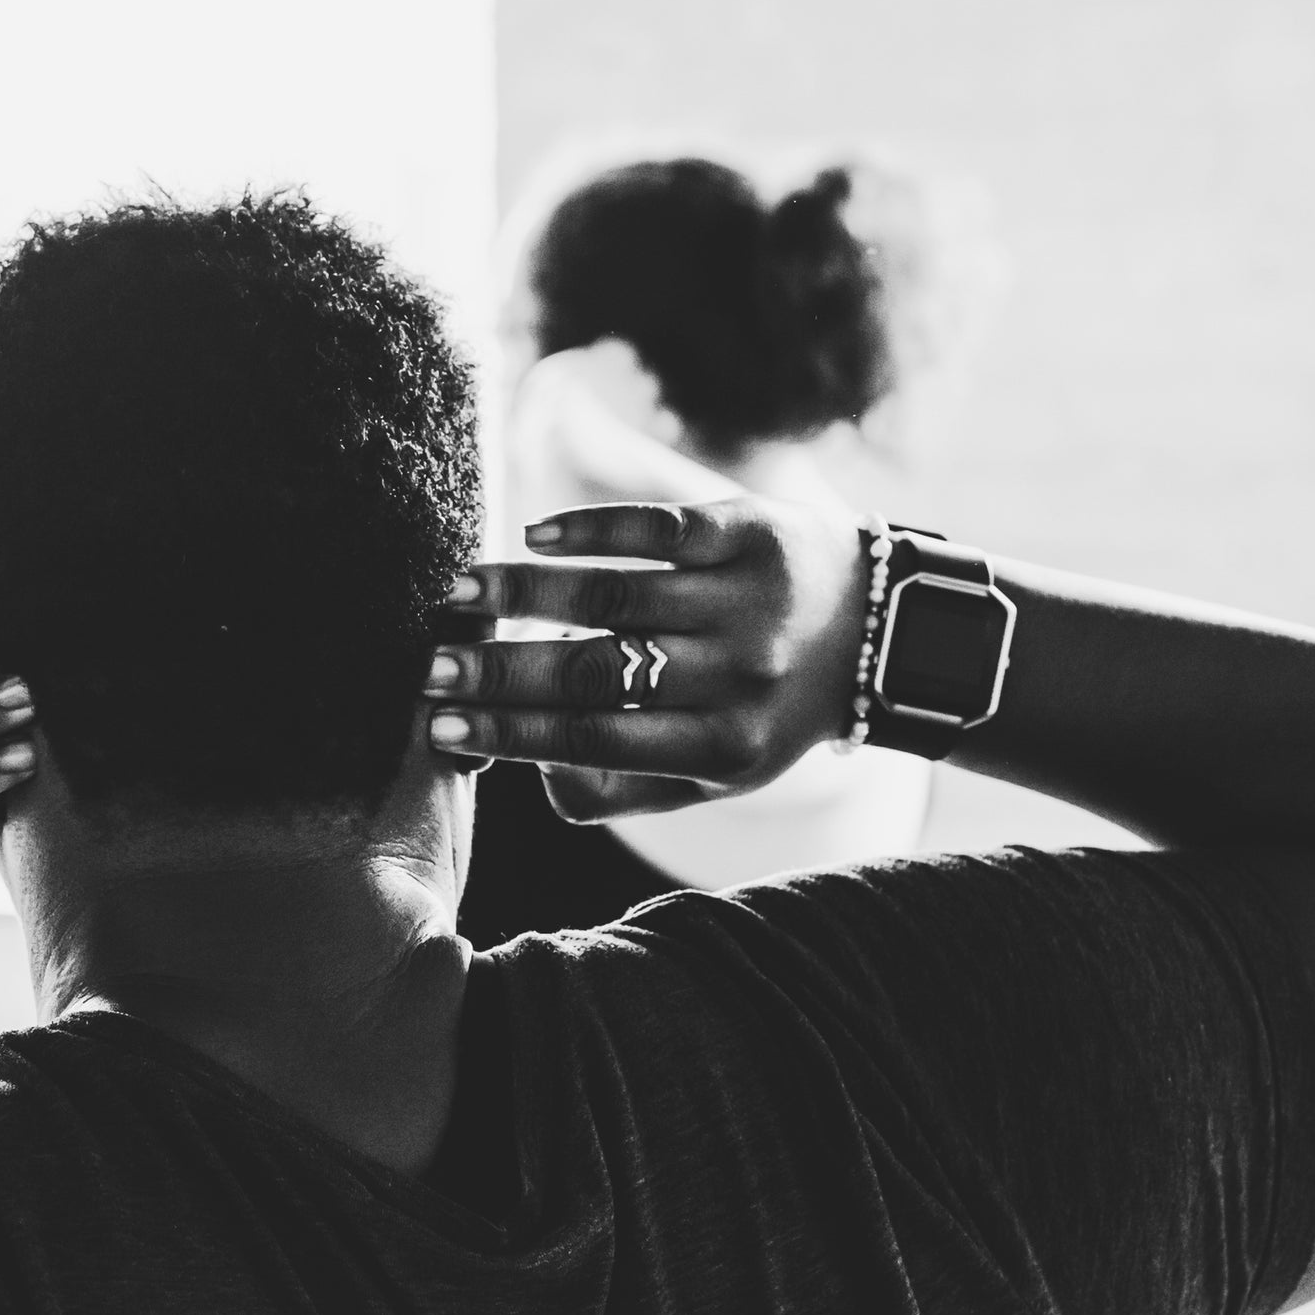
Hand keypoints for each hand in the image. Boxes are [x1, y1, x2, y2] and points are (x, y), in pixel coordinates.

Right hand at [421, 497, 867, 819]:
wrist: (883, 632)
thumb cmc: (769, 710)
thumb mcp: (718, 773)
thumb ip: (628, 787)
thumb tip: (533, 773)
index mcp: (724, 748)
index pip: (596, 742)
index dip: (512, 734)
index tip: (440, 725)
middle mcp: (737, 677)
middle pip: (597, 674)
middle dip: (503, 673)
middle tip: (431, 666)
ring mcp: (743, 600)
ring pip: (616, 596)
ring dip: (527, 593)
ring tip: (461, 592)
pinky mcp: (748, 530)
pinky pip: (655, 527)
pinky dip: (589, 531)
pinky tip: (533, 537)